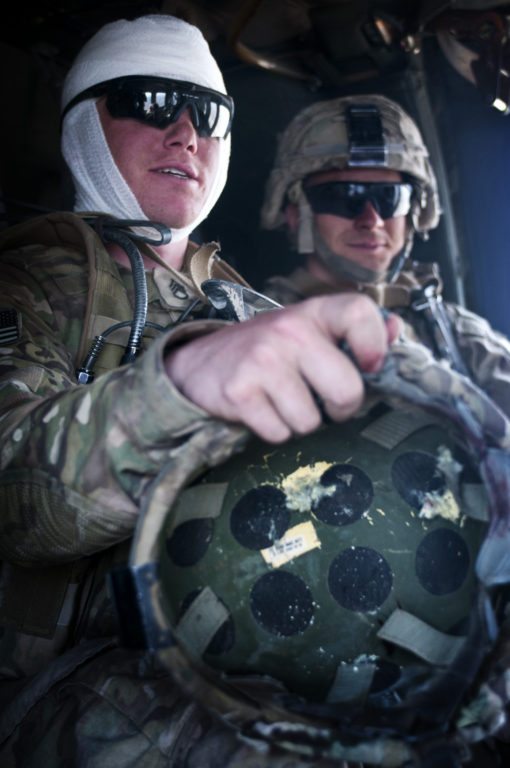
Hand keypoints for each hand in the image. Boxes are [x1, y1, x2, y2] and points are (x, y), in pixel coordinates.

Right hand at [165, 293, 400, 442]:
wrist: (200, 364)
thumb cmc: (267, 352)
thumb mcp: (309, 332)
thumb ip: (355, 332)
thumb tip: (398, 331)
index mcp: (313, 312)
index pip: (361, 312)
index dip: (376, 346)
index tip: (368, 366)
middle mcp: (289, 330)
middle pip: (347, 391)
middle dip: (340, 408)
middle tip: (320, 398)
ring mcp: (263, 360)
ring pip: (312, 421)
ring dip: (300, 421)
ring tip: (281, 400)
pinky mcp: (240, 392)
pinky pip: (280, 433)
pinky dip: (273, 430)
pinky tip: (261, 410)